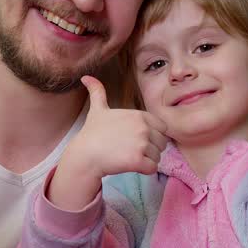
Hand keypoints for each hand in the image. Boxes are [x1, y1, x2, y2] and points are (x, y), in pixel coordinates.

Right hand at [48, 76, 167, 209]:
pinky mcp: (138, 160)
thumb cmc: (92, 134)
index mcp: (139, 115)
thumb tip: (85, 77)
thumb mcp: (97, 110)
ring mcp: (141, 144)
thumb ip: (97, 92)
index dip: (151, 136)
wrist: (84, 155)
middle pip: (162, 143)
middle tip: (130, 150)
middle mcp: (143, 127)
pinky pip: (153, 168)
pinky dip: (145, 170)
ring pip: (158, 156)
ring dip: (146, 160)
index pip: (162, 128)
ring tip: (128, 157)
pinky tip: (131, 166)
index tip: (134, 139)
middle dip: (150, 149)